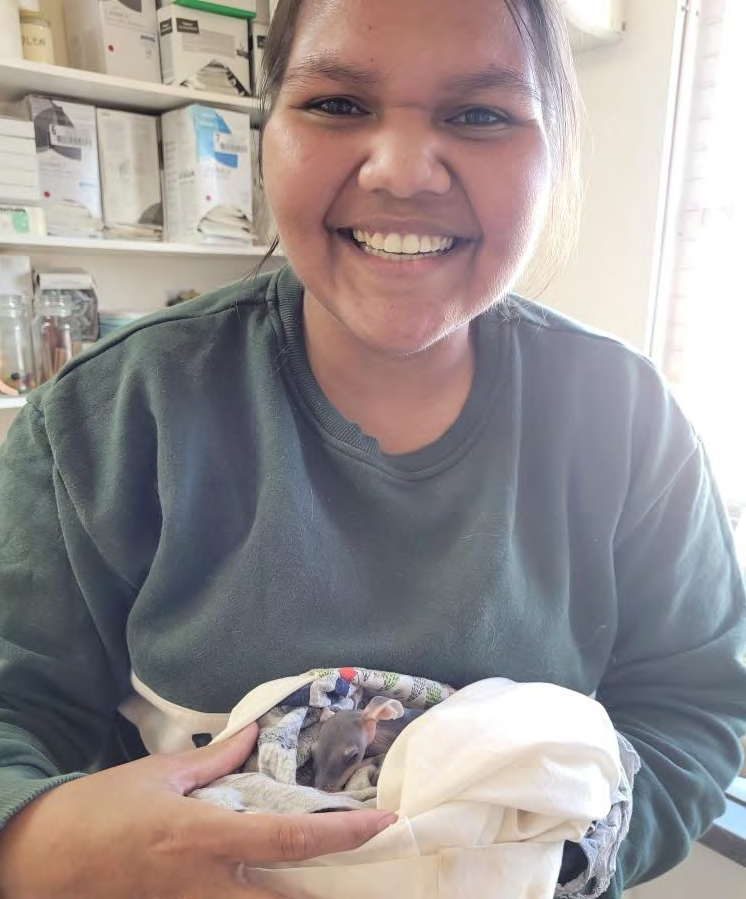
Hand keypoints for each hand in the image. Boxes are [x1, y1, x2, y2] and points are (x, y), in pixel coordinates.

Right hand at [0, 724, 395, 897]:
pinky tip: (275, 887)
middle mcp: (207, 884)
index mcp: (206, 837)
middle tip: (374, 877)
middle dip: (332, 898)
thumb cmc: (102, 810)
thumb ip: (217, 760)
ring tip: (330, 884)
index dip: (342, 833)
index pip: (290, 838)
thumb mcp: (161, 774)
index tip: (382, 823)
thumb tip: (256, 735)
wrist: (44, 859)